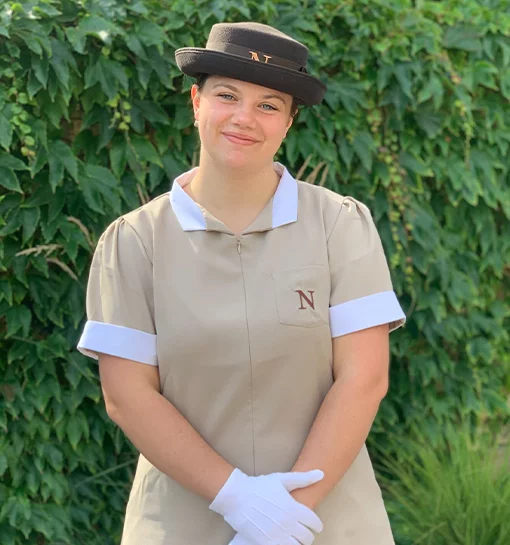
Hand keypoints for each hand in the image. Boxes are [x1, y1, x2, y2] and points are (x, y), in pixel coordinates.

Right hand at [209, 468, 323, 544]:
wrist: (237, 496)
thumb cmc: (260, 486)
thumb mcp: (281, 479)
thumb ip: (303, 478)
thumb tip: (321, 473)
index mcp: (293, 508)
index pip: (314, 522)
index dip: (317, 525)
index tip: (315, 525)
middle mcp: (288, 523)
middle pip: (307, 538)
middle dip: (308, 535)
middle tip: (304, 531)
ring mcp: (277, 535)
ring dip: (297, 543)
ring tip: (294, 537)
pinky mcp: (266, 542)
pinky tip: (284, 540)